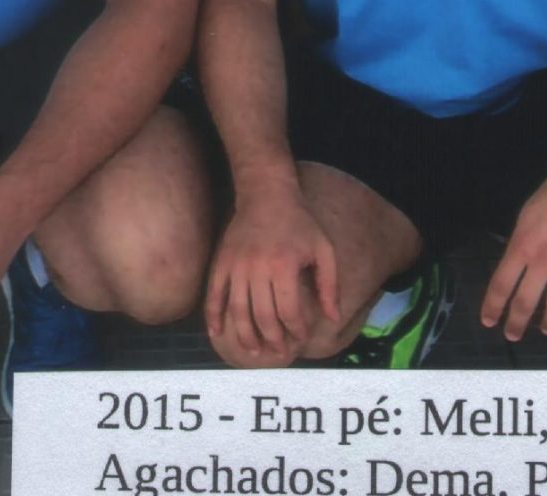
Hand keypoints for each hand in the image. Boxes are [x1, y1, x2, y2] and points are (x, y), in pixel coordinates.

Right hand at [204, 183, 338, 366]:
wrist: (266, 193)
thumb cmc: (300, 222)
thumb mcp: (323, 249)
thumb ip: (329, 285)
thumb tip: (333, 318)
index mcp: (284, 266)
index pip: (289, 311)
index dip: (296, 330)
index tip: (301, 338)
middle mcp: (257, 268)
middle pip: (263, 316)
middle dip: (273, 340)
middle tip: (280, 353)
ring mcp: (236, 266)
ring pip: (238, 311)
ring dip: (245, 335)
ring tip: (254, 352)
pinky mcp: (221, 262)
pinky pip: (214, 293)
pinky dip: (213, 315)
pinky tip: (216, 333)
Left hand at [481, 156, 546, 341]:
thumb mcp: (524, 218)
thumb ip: (519, 245)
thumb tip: (514, 267)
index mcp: (521, 246)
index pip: (501, 285)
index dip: (493, 307)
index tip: (489, 321)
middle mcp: (542, 261)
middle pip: (525, 302)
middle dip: (516, 323)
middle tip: (512, 336)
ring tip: (544, 331)